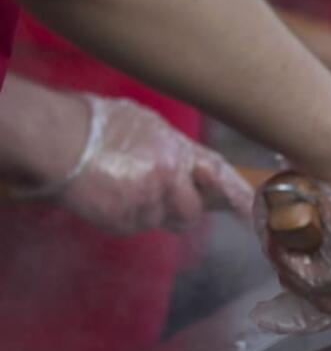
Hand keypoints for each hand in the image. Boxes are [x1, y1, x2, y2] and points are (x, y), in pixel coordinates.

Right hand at [30, 95, 252, 234]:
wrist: (58, 141)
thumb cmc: (99, 124)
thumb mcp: (149, 125)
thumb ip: (175, 148)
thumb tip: (194, 166)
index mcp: (179, 152)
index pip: (221, 177)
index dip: (238, 196)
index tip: (254, 211)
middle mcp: (169, 181)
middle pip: (192, 211)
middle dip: (182, 206)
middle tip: (157, 187)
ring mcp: (146, 204)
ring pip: (164, 221)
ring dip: (154, 210)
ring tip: (127, 185)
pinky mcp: (123, 223)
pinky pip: (136, 226)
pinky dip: (127, 215)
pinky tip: (110, 193)